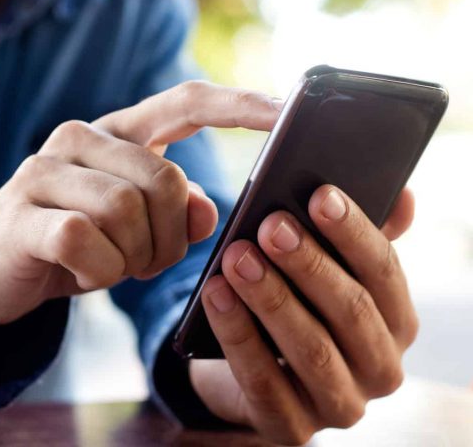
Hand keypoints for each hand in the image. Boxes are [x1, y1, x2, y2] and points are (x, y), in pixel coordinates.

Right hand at [0, 81, 281, 324]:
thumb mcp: (140, 230)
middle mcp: (82, 136)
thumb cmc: (80, 242)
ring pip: (127, 210)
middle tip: (148, 260)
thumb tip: (210, 211)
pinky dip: (99, 272)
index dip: (239, 104)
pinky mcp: (21, 209)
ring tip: (113, 266)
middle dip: (170, 238)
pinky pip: (86, 240)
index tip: (289, 107)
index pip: (187, 103)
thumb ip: (180, 213)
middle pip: (166, 179)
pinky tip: (83, 274)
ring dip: (134, 258)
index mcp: (121, 132)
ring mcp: (45, 168)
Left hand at [190, 185, 416, 444]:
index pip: (385, 272)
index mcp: (395, 321)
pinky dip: (238, 335)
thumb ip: (358, 236)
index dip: (354, 231)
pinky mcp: (292, 427)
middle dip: (309, 264)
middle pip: (351, 310)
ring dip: (271, 297)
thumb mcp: (329, 268)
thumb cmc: (299, 302)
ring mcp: (340, 404)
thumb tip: (402, 194)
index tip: (320, 195)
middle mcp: (380, 367)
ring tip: (236, 256)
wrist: (258, 363)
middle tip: (270, 225)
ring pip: (311, 349)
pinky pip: (264, 382)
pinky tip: (215, 295)